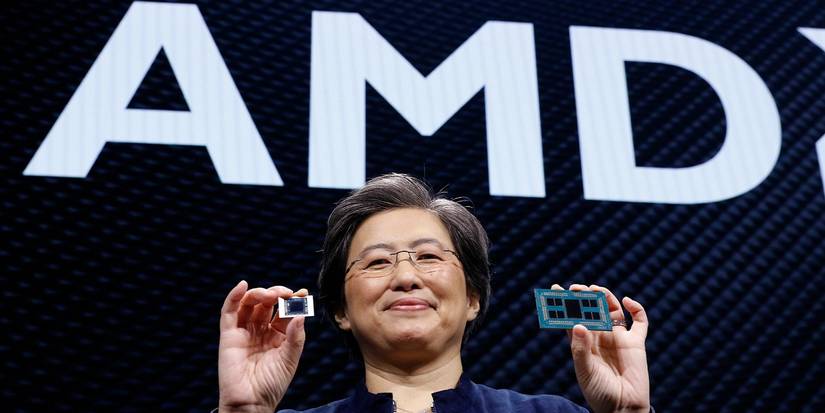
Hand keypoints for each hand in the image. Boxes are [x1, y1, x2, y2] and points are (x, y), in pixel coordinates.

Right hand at [218, 281, 307, 412]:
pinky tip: (242, 285)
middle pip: (267, 304)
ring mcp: (244, 331)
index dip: (293, 300)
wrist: (251, 404)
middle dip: (277, 294)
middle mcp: (261, 331)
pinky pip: (229, 312)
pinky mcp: (228, 335)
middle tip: (286, 294)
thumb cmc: (272, 385)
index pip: (285, 312)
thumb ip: (296, 336)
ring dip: (260, 293)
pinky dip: (234, 296)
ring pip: (250, 303)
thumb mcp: (290, 359)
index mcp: (278, 336)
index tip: (303, 293)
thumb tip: (301, 314)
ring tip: (271, 294)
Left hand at [552, 284, 649, 412]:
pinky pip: (639, 321)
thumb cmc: (600, 393)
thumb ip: (581, 349)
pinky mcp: (636, 342)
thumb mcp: (585, 371)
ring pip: (612, 310)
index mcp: (583, 343)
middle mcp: (600, 337)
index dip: (563, 304)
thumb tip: (578, 324)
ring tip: (596, 289)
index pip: (570, 318)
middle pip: (591, 310)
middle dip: (584, 297)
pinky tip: (627, 301)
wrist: (623, 408)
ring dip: (605, 297)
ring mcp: (618, 338)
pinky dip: (636, 308)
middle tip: (576, 288)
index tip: (555, 289)